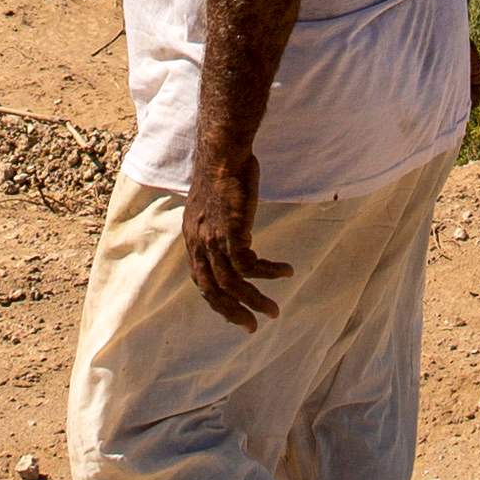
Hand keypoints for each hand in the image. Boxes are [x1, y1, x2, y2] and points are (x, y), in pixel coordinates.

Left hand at [178, 151, 290, 328]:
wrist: (223, 152)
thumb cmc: (223, 172)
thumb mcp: (212, 205)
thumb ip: (217, 225)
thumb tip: (232, 235)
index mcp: (193, 239)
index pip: (201, 281)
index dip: (218, 300)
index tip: (236, 312)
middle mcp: (199, 243)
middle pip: (212, 291)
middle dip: (233, 312)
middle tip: (252, 327)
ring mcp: (213, 239)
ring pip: (233, 284)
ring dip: (255, 301)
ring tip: (274, 310)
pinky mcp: (231, 232)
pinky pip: (250, 266)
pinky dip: (269, 273)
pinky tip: (286, 271)